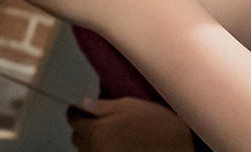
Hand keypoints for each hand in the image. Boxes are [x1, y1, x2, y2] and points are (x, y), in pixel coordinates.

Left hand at [68, 98, 195, 151]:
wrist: (177, 147)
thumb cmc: (154, 123)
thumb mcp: (128, 105)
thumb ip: (101, 106)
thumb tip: (83, 104)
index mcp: (94, 132)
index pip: (73, 119)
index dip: (77, 110)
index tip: (84, 106)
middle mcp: (93, 151)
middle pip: (77, 138)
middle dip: (84, 127)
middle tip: (99, 119)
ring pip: (87, 151)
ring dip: (93, 142)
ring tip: (111, 133)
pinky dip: (104, 150)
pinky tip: (120, 145)